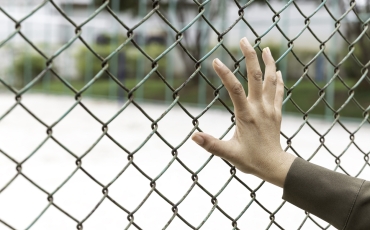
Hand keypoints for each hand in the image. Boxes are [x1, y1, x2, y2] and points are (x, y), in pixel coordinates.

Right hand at [191, 37, 295, 186]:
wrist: (274, 166)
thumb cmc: (251, 160)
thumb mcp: (229, 154)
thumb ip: (211, 145)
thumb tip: (193, 137)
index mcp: (246, 115)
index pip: (235, 89)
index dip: (225, 74)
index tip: (216, 61)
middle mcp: (260, 108)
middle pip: (256, 77)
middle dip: (250, 56)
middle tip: (244, 40)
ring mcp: (270, 109)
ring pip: (271, 80)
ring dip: (268, 63)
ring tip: (264, 48)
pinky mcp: (276, 112)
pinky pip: (279, 91)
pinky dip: (277, 79)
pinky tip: (276, 70)